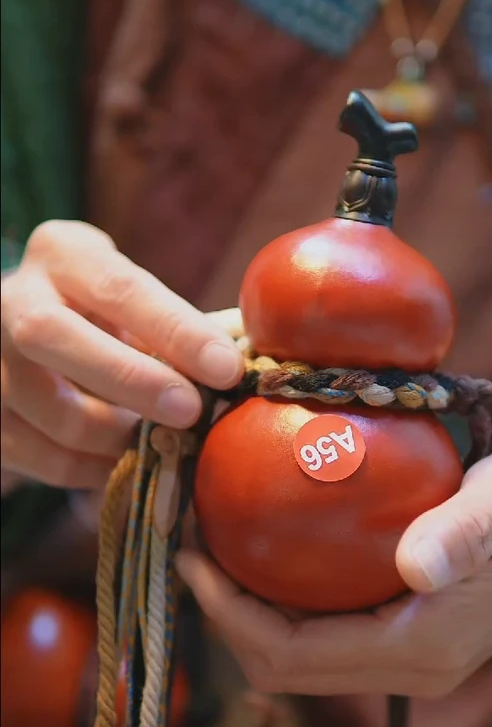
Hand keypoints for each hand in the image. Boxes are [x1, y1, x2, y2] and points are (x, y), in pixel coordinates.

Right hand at [1, 222, 242, 488]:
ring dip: (118, 438)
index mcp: (61, 255)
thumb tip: (233, 376)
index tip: (226, 369)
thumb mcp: (131, 297)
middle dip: (131, 380)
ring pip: (51, 412)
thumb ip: (171, 325)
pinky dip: (93, 471)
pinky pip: (43, 459)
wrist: (28, 332)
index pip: (118, 288)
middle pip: (52, 336)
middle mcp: (12, 300)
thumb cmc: (103, 314)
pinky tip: (127, 465)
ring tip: (163, 442)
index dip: (176, 331)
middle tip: (191, 412)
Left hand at [176, 425, 491, 697]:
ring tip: (217, 539)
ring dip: (250, 609)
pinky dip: (286, 601)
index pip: (292, 654)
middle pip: (285, 668)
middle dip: (225, 614)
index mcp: (425, 644)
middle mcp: (415, 667)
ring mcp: (416, 657)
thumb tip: (414, 565)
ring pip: (303, 657)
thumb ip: (466, 531)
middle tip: (191, 539)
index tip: (189, 549)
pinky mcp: (418, 634)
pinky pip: (329, 634)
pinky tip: (274, 545)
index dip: (227, 612)